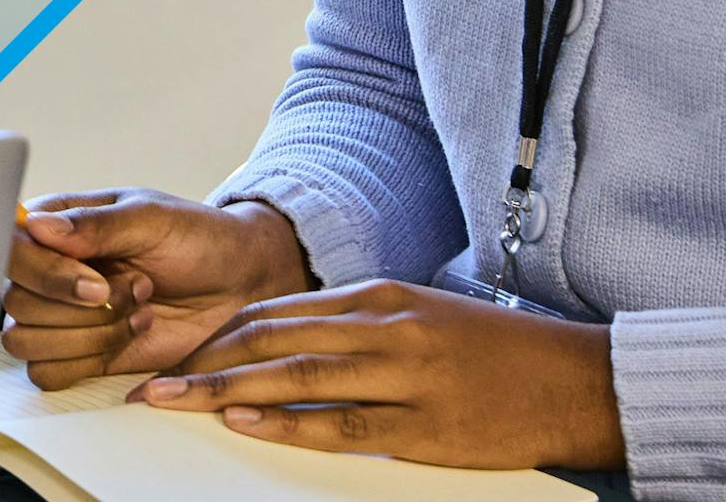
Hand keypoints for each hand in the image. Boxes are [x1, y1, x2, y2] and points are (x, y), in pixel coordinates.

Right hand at [1, 188, 313, 389]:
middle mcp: (49, 272)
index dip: (43, 273)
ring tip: (139, 311)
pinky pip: (48, 374)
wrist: (240, 285)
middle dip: (82, 307)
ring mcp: (62, 317)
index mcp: (56, 228)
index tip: (95, 281)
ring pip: (27, 342)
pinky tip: (130, 336)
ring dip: (88, 334)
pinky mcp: (80, 355)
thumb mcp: (152, 219)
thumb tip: (37, 226)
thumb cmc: (199, 240)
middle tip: (138, 288)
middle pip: (16, 303)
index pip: (9, 250)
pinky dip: (88, 361)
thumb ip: (93, 225)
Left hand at [133, 278, 623, 470]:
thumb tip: (286, 338)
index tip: (175, 354)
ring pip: (297, 380)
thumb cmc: (495, 352)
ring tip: (176, 402)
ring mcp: (405, 377)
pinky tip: (246, 423)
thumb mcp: (420, 316)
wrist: (575, 381)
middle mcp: (386, 329)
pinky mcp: (425, 427)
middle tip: (150, 384)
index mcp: (381, 298)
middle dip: (205, 363)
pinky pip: (343, 426)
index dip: (219, 337)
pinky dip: (288, 425)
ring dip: (227, 392)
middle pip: (273, 342)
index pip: (277, 313)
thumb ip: (356, 324)